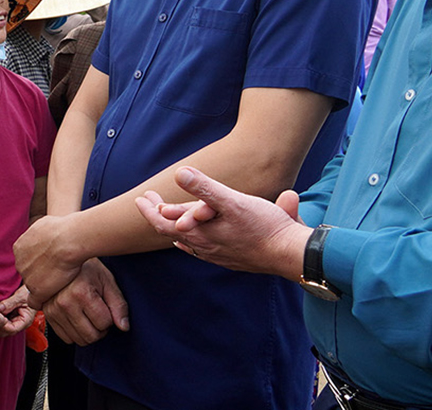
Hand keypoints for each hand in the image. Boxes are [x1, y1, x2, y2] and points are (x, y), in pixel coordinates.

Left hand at [0, 285, 33, 336]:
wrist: (31, 291)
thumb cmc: (29, 293)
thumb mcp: (20, 296)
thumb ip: (10, 303)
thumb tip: (0, 308)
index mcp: (26, 321)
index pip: (12, 329)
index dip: (3, 325)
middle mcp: (20, 324)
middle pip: (6, 332)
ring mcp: (15, 322)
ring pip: (2, 329)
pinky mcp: (11, 319)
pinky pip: (2, 323)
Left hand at [14, 214, 82, 306]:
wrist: (68, 240)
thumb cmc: (61, 229)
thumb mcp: (43, 224)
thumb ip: (38, 232)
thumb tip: (42, 229)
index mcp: (19, 247)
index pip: (27, 260)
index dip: (39, 262)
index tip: (50, 262)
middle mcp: (20, 263)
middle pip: (29, 273)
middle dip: (41, 273)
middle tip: (57, 272)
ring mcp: (27, 277)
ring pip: (34, 286)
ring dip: (44, 286)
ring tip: (60, 282)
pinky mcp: (36, 290)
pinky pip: (34, 301)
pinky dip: (43, 301)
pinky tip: (53, 297)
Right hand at [42, 258, 129, 345]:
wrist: (63, 260)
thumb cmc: (87, 269)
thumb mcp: (107, 281)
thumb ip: (118, 304)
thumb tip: (124, 326)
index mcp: (80, 292)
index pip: (104, 323)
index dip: (110, 317)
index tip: (106, 307)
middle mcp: (64, 302)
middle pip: (91, 336)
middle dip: (100, 329)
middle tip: (99, 314)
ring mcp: (53, 310)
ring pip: (79, 340)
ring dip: (88, 332)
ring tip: (88, 315)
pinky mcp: (48, 316)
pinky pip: (66, 339)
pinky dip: (75, 333)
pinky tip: (77, 318)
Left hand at [132, 167, 307, 279]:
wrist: (290, 254)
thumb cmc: (263, 226)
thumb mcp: (232, 201)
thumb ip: (205, 188)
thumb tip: (180, 173)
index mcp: (201, 234)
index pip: (164, 224)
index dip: (150, 210)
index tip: (141, 198)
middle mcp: (205, 247)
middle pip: (172, 232)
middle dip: (159, 215)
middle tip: (149, 201)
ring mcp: (218, 255)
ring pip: (187, 242)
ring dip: (174, 227)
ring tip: (166, 217)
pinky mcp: (231, 258)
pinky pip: (202, 251)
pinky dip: (191, 242)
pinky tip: (191, 242)